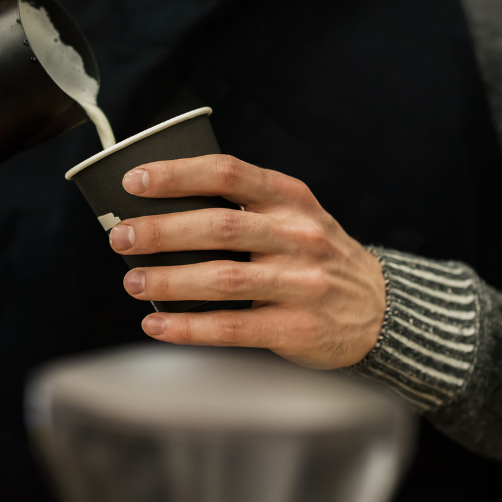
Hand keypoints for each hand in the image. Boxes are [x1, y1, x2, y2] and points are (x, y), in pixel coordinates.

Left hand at [109, 155, 386, 369]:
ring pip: (222, 279)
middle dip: (161, 231)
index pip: (228, 173)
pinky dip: (188, 328)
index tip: (134, 180)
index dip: (177, 174)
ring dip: (169, 281)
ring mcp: (300, 283)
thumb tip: (159, 207)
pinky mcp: (297, 328)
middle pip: (219, 226)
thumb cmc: (316, 256)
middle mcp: (298, 236)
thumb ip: (243, 206)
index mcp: (290, 199)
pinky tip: (157, 325)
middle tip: (121, 237)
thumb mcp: (294, 215)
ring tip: (133, 282)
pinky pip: (233, 328)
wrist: (380, 309)